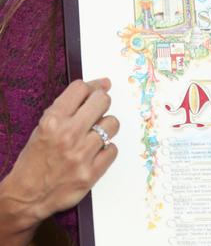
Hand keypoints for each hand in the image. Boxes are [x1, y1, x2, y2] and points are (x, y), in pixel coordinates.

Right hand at [0, 78, 118, 242]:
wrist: (27, 195)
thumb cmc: (36, 157)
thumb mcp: (45, 124)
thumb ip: (72, 103)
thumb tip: (104, 83)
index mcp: (53, 120)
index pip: (81, 88)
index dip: (88, 89)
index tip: (90, 95)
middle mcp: (68, 135)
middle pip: (102, 101)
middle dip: (100, 103)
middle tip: (94, 113)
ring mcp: (81, 155)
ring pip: (112, 124)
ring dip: (105, 128)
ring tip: (93, 136)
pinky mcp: (91, 174)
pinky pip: (113, 149)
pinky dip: (105, 150)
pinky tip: (94, 153)